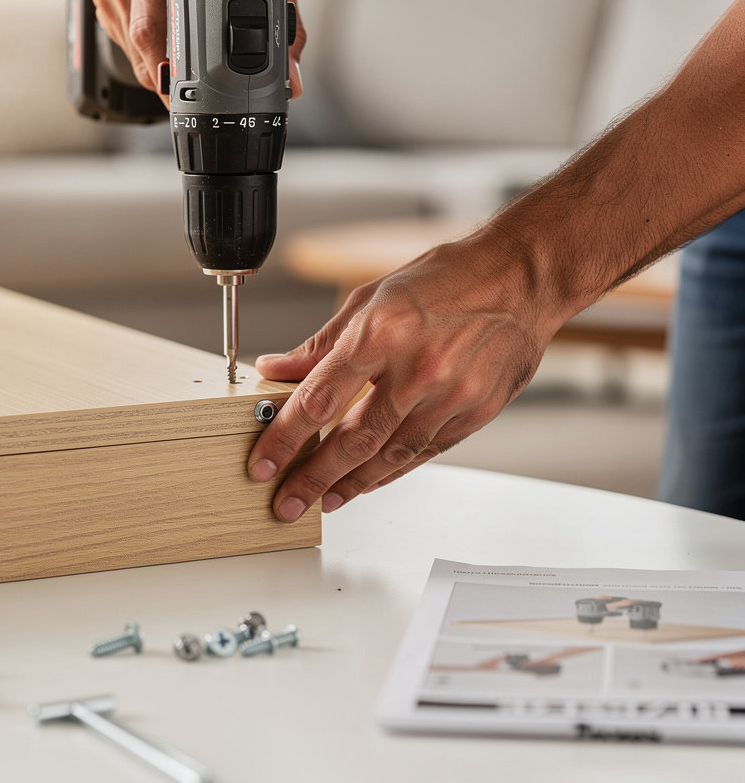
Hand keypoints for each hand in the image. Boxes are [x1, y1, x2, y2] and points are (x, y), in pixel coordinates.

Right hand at [91, 0, 305, 100]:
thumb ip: (285, 28)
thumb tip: (292, 78)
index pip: (153, 32)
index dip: (170, 72)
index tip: (189, 92)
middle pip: (141, 47)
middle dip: (167, 79)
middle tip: (193, 92)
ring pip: (131, 51)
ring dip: (158, 67)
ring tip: (183, 62)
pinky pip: (124, 43)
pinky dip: (146, 53)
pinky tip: (164, 42)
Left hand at [247, 233, 557, 521]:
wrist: (522, 280)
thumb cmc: (447, 280)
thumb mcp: (371, 297)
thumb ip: (321, 344)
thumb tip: (277, 369)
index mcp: (381, 333)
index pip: (318, 401)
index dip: (284, 439)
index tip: (262, 464)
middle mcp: (416, 370)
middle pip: (351, 441)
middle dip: (311, 479)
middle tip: (285, 503)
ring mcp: (450, 397)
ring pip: (388, 457)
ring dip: (349, 485)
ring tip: (321, 501)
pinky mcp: (474, 414)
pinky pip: (421, 454)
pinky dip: (389, 473)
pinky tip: (365, 483)